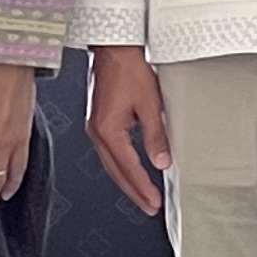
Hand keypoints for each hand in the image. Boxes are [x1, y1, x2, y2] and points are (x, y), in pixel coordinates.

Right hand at [85, 45, 170, 218]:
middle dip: (133, 191)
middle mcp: (97, 132)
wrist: (114, 50)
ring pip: (112, 164)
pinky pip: (110, 152)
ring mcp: (95, 127)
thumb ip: (156, 136)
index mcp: (108, 131)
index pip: (128, 168)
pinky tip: (131, 170)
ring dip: (127, 181)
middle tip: (148, 206)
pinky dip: (121, 165)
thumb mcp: (150, 104)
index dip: (142, 187)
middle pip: (116, 172)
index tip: (153, 202)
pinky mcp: (99, 121)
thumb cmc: (129, 70)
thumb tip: (161, 161)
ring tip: (142, 195)